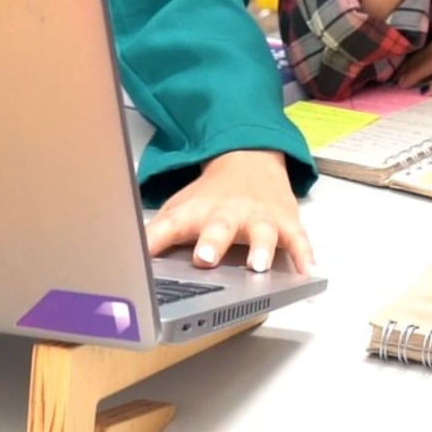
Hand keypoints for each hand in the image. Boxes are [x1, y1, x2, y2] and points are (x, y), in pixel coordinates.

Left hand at [143, 149, 315, 273]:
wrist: (250, 159)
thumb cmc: (211, 196)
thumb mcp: (178, 210)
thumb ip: (155, 237)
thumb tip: (123, 262)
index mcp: (198, 212)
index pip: (171, 224)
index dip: (157, 239)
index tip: (144, 254)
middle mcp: (229, 213)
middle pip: (220, 226)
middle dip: (213, 242)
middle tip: (205, 258)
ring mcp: (260, 217)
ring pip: (262, 232)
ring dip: (260, 248)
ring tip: (257, 266)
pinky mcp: (286, 222)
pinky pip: (299, 240)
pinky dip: (304, 256)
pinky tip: (307, 272)